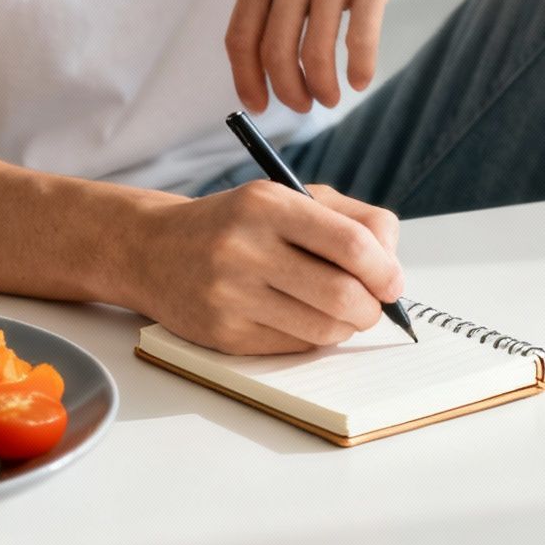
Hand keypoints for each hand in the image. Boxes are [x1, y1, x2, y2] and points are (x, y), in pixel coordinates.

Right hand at [129, 181, 402, 354]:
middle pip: (342, 294)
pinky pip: (293, 347)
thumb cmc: (235, 223)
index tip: (392, 282)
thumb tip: (393, 264)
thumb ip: (349, 218)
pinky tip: (302, 319)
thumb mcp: (286, 197)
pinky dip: (312, 338)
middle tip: (373, 305)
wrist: (152, 250)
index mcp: (266, 203)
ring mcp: (230, 294)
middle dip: (372, 307)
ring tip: (340, 312)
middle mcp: (244, 247)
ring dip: (346, 327)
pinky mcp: (223, 334)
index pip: (351, 243)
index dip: (385, 270)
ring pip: (322, 329)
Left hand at [226, 0, 448, 111]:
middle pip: (274, 52)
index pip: (240, 36)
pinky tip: (360, 78)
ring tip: (331, 95)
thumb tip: (269, 50)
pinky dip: (358, 69)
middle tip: (303, 105)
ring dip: (321, 87)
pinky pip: (359, 39)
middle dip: (287, 91)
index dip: (246, 79)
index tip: (258, 104)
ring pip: (315, 52)